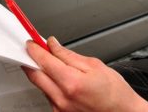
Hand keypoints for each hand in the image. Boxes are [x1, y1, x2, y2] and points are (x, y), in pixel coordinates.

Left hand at [23, 37, 147, 111]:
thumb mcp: (95, 66)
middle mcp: (62, 99)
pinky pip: (48, 96)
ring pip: (41, 85)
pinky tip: (62, 81)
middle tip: (35, 51)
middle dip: (32, 60)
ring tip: (56, 66)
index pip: (43, 61)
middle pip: (34, 75)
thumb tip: (53, 46)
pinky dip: (50, 85)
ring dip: (43, 73)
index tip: (31, 42)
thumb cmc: (116, 94)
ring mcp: (60, 109)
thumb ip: (69, 55)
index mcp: (71, 83)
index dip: (34, 48)